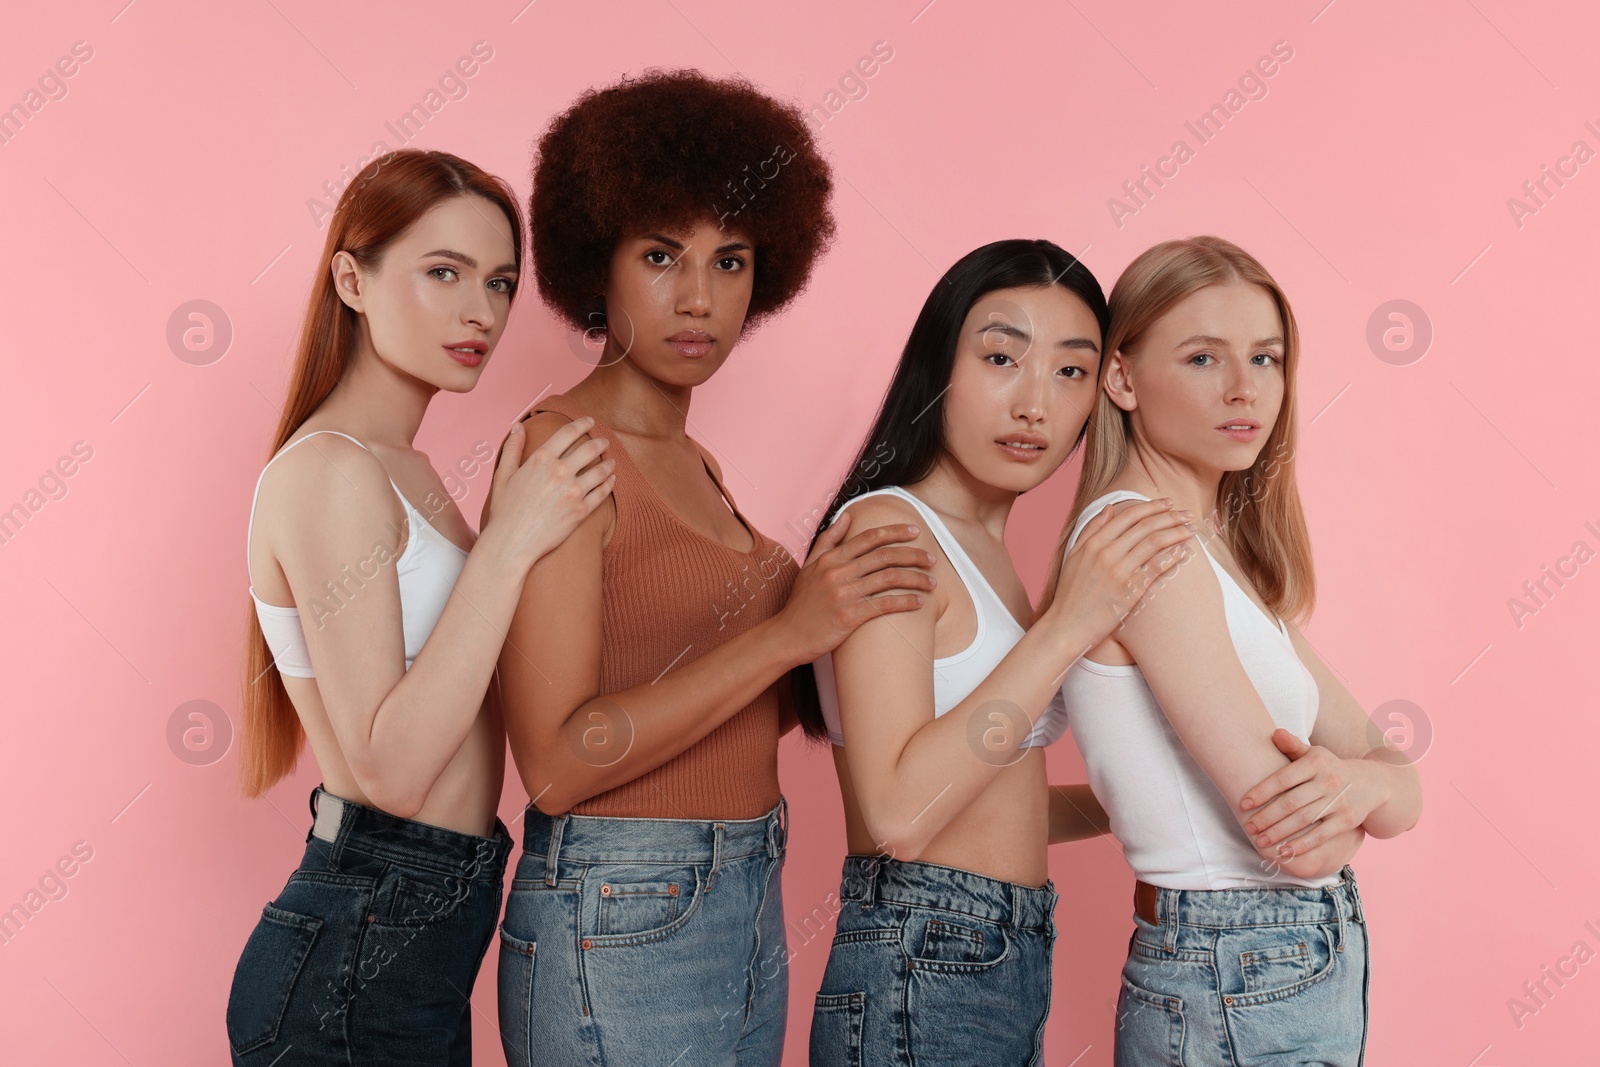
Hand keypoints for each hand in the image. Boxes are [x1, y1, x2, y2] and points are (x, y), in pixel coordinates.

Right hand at [482, 416, 615, 568]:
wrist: (512, 543)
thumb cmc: (504, 511)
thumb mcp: (503, 475)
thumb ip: (512, 448)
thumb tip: (518, 426)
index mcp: (541, 459)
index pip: (568, 432)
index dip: (582, 423)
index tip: (589, 421)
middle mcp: (559, 472)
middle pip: (589, 448)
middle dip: (600, 442)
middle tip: (605, 441)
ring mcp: (573, 492)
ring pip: (600, 470)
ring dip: (608, 463)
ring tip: (611, 461)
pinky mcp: (581, 511)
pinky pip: (602, 493)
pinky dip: (609, 483)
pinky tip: (611, 480)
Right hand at [779, 510, 936, 662]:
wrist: (788, 636)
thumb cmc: (801, 603)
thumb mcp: (809, 566)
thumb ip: (829, 540)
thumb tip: (847, 515)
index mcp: (831, 558)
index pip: (869, 537)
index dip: (895, 532)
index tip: (915, 531)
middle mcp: (838, 572)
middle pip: (885, 556)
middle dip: (913, 555)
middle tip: (932, 558)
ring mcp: (844, 594)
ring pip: (889, 579)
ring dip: (916, 579)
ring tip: (932, 582)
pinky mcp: (849, 617)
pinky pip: (884, 605)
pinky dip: (906, 602)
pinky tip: (919, 603)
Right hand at [1046, 499, 1195, 642]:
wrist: (1066, 626)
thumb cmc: (1070, 594)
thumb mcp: (1073, 556)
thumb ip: (1091, 530)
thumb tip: (1109, 508)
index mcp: (1093, 543)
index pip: (1128, 516)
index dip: (1152, 507)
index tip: (1168, 504)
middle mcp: (1106, 553)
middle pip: (1145, 526)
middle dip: (1170, 516)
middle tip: (1187, 514)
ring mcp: (1118, 572)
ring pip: (1154, 542)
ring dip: (1177, 532)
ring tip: (1192, 529)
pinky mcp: (1129, 591)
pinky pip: (1156, 568)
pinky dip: (1173, 556)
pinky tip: (1186, 550)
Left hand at [1241, 729, 1383, 855]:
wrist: (1373, 783)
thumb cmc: (1330, 768)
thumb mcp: (1314, 754)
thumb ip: (1292, 746)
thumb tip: (1275, 733)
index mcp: (1316, 762)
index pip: (1283, 778)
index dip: (1262, 792)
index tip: (1244, 804)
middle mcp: (1329, 781)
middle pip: (1291, 802)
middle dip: (1267, 817)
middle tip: (1249, 828)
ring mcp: (1339, 801)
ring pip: (1304, 820)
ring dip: (1280, 833)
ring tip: (1260, 841)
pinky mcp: (1347, 821)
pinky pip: (1320, 835)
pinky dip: (1302, 845)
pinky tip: (1284, 852)